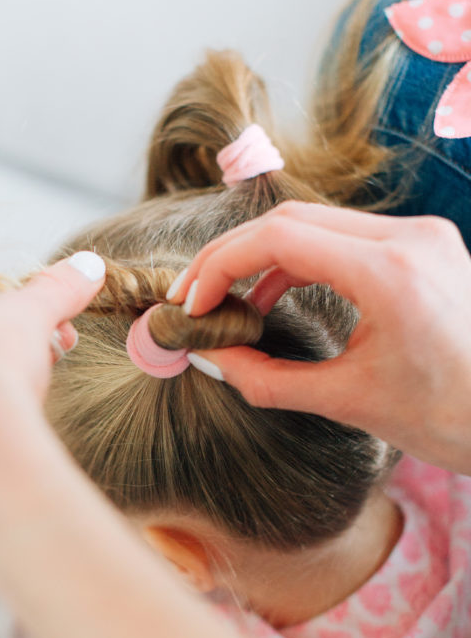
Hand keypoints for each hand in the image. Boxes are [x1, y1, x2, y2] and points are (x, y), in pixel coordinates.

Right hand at [168, 202, 470, 472]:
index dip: (219, 265)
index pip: (278, 236)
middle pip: (291, 218)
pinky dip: (303, 260)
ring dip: (265, 256)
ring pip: (317, 222)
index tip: (192, 303)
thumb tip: (212, 358)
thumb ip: (268, 380)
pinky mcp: (426, 246)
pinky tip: (277, 296)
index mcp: (391, 274)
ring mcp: (422, 237)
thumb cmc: (452, 419)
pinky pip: (347, 236)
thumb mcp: (350, 403)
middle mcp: (410, 238)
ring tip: (231, 303)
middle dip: (232, 255)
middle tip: (196, 297)